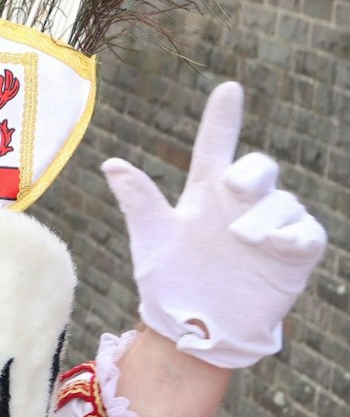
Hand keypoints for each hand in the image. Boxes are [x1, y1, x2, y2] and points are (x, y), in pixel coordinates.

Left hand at [103, 82, 326, 368]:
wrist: (194, 328)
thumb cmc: (171, 282)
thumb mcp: (151, 242)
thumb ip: (139, 203)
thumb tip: (111, 163)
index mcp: (205, 194)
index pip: (215, 147)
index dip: (222, 119)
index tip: (228, 89)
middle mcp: (241, 203)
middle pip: (258, 168)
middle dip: (252, 171)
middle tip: (234, 186)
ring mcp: (271, 226)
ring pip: (283, 202)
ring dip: (265, 214)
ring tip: (242, 236)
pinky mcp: (293, 253)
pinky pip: (305, 234)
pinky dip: (294, 234)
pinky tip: (276, 242)